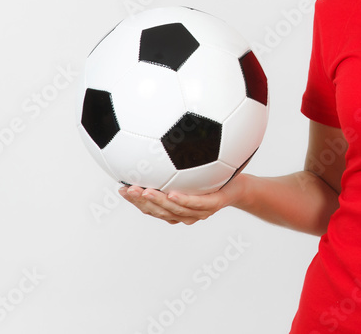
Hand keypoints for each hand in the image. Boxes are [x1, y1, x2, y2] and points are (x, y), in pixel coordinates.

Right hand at [118, 175, 246, 224]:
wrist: (239, 185)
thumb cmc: (212, 178)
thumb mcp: (189, 169)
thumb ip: (170, 165)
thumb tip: (149, 146)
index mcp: (174, 209)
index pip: (150, 208)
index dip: (135, 201)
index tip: (121, 189)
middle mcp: (184, 214)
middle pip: (159, 211)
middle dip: (142, 201)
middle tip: (129, 190)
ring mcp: (199, 211)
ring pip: (174, 210)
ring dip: (158, 201)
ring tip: (145, 191)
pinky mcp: (213, 205)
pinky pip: (195, 203)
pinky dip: (182, 200)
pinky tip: (172, 193)